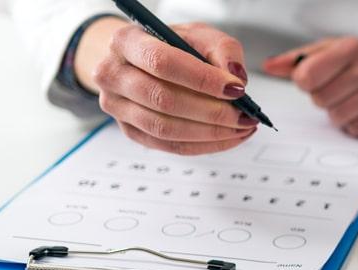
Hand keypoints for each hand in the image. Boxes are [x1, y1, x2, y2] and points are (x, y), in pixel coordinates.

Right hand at [90, 22, 257, 154]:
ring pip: (165, 129)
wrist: (142, 60)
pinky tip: (228, 137)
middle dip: (212, 112)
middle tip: (245, 116)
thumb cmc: (173, 45)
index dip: (202, 79)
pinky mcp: (130, 130)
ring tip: (242, 128)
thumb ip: (223, 50)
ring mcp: (116, 107)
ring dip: (210, 133)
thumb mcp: (199, 35)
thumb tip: (237, 78)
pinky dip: (203, 145)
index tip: (236, 89)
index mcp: (126, 42)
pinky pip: (168, 145)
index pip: (163, 63)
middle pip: (163, 100)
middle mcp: (112, 74)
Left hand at [262, 38, 357, 136]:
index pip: (308, 75)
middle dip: (325, 100)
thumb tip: (269, 67)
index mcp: (352, 46)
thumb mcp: (332, 51)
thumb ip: (298, 59)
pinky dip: (357, 126)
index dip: (306, 83)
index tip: (315, 80)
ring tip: (353, 102)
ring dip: (340, 115)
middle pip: (322, 99)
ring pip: (340, 117)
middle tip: (339, 92)